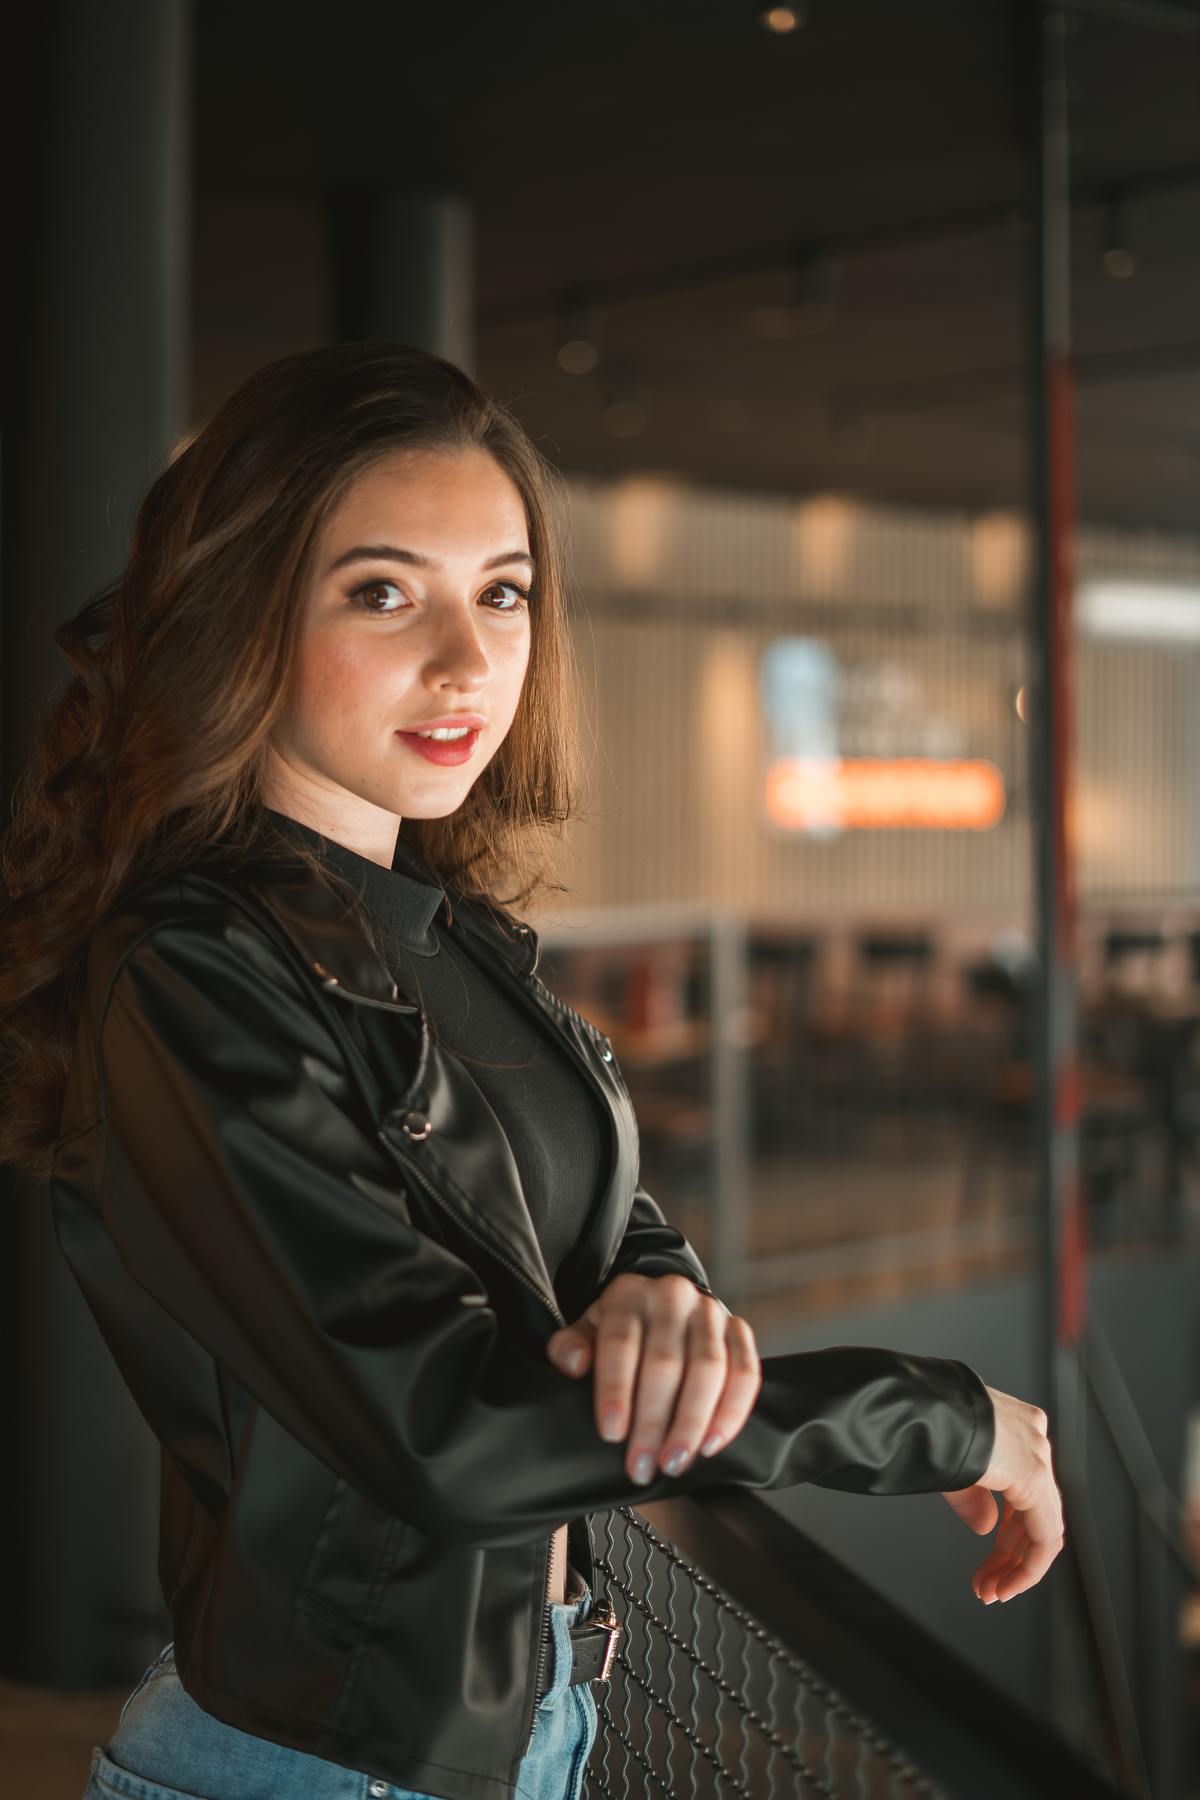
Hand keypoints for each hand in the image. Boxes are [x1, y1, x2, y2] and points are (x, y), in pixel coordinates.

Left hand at [547, 1273, 760, 1484]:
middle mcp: (672, 1296)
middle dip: (654, 1421)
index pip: (620, 1343)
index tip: (613, 1433)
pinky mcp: (738, 1329)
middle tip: (643, 1464)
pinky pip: (745, 1372)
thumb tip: (573, 1362)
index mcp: (628, 1295)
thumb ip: (571, 1345)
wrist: (661, 1304)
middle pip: (665, 1362)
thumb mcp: (588, 1329)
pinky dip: (732, 1411)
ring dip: (692, 1422)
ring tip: (675, 1461)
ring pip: (708, 1369)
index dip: (616, 1390)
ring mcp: (710, 1311)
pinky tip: (712, 1442)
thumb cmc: (622, 1327)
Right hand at [941, 1385, 1063, 1602]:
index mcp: (1013, 1428)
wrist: (921, 1405)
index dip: (1003, 1537)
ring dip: (1014, 1566)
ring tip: (989, 1592)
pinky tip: (1006, 1587)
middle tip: (985, 1586)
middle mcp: (1032, 1438)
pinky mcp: (1035, 1475)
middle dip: (1006, 1557)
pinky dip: (1028, 1567)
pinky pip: (1045, 1534)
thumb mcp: (950, 1466)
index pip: (1020, 1496)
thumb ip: (974, 1498)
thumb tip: (987, 1527)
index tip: (986, 1565)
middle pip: (1029, 1514)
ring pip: (1040, 1528)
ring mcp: (1037, 1454)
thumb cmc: (923, 1422)